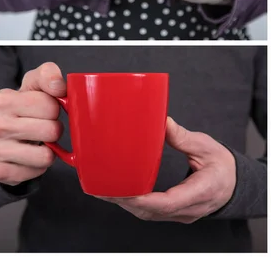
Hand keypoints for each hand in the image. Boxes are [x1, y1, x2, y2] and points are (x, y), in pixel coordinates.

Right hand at [0, 62, 64, 185]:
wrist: (0, 139)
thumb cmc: (22, 110)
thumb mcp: (33, 86)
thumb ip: (48, 75)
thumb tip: (59, 86)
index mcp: (0, 100)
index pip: (50, 105)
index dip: (54, 109)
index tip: (43, 111)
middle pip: (51, 130)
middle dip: (53, 130)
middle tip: (42, 129)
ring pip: (46, 156)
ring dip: (49, 151)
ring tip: (37, 144)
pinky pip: (36, 172)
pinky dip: (38, 167)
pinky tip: (28, 158)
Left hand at [100, 117, 236, 223]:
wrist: (235, 184)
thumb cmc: (222, 166)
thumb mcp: (207, 147)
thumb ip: (184, 137)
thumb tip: (163, 123)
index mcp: (202, 191)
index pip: (169, 202)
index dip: (144, 199)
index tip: (124, 191)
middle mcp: (190, 208)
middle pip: (153, 211)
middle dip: (126, 201)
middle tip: (102, 188)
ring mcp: (182, 214)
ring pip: (149, 215)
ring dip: (126, 204)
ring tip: (103, 190)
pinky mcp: (174, 213)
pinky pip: (150, 213)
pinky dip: (132, 204)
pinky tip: (117, 194)